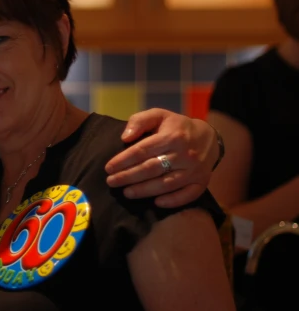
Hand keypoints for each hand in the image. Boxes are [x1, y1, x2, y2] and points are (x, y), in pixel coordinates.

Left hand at [104, 108, 218, 207]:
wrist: (209, 137)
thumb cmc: (176, 126)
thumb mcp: (159, 115)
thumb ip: (140, 121)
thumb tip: (124, 137)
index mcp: (172, 136)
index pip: (143, 150)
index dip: (123, 160)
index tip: (108, 168)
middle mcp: (184, 154)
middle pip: (151, 169)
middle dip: (128, 177)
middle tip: (111, 182)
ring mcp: (194, 170)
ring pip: (166, 184)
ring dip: (144, 190)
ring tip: (126, 192)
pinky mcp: (202, 182)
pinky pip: (188, 195)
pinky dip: (172, 201)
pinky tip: (156, 203)